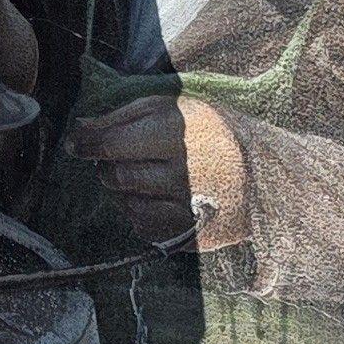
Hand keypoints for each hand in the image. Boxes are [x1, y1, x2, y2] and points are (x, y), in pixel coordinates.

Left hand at [69, 93, 247, 246]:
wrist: (266, 174)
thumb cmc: (214, 133)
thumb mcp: (174, 109)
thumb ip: (125, 116)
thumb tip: (80, 127)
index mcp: (176, 137)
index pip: (111, 145)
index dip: (87, 144)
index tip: (77, 144)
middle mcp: (179, 175)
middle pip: (116, 176)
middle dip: (110, 166)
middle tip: (124, 157)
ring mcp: (185, 210)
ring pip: (127, 204)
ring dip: (124, 191)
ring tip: (145, 176)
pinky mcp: (188, 234)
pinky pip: (144, 228)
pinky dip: (140, 212)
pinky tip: (157, 198)